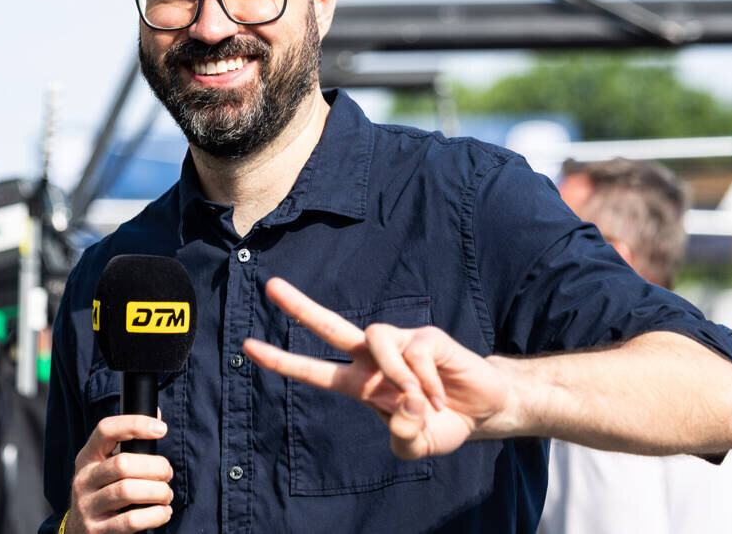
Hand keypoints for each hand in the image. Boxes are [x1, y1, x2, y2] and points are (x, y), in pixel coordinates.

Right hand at [66, 415, 173, 532]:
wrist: (80, 531)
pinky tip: (163, 512)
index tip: (161, 429)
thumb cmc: (104, 490)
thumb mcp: (107, 464)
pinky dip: (154, 515)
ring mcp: (87, 506)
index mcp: (88, 456)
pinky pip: (130, 521)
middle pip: (123, 463)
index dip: (135, 424)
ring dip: (157, 491)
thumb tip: (157, 414)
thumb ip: (130, 443)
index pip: (106, 429)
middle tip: (168, 473)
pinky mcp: (96, 530)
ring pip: (127, 491)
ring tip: (166, 494)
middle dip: (155, 467)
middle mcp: (84, 479)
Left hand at [243, 278, 515, 459]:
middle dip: (300, 307)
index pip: (315, 371)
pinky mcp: (426, 337)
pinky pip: (415, 354)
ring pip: (375, 338)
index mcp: (361, 384)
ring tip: (419, 400)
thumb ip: (401, 436)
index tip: (248, 347)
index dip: (282, 361)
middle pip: (331, 326)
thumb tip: (402, 405)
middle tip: (270, 287)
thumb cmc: (440, 423)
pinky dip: (427, 382)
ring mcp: (400, 344)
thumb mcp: (415, 445)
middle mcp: (374, 358)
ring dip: (395, 375)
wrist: (483, 411)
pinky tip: (441, 395)